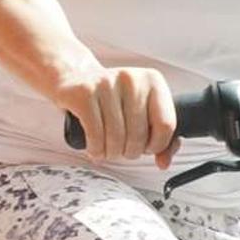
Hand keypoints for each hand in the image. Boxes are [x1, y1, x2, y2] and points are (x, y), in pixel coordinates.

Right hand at [55, 64, 178, 166]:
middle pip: (139, 134)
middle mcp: (131, 79)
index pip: (165, 124)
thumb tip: (163, 162)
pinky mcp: (83, 93)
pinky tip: (95, 149)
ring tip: (108, 150)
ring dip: (112, 152)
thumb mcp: (140, 109)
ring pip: (116, 136)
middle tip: (123, 151)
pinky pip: (95, 133)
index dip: (156, 145)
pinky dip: (96, 148)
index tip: (146, 148)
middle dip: (130, 151)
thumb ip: (159, 136)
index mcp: (152, 81)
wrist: (74, 77)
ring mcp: (106, 84)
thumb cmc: (111, 98)